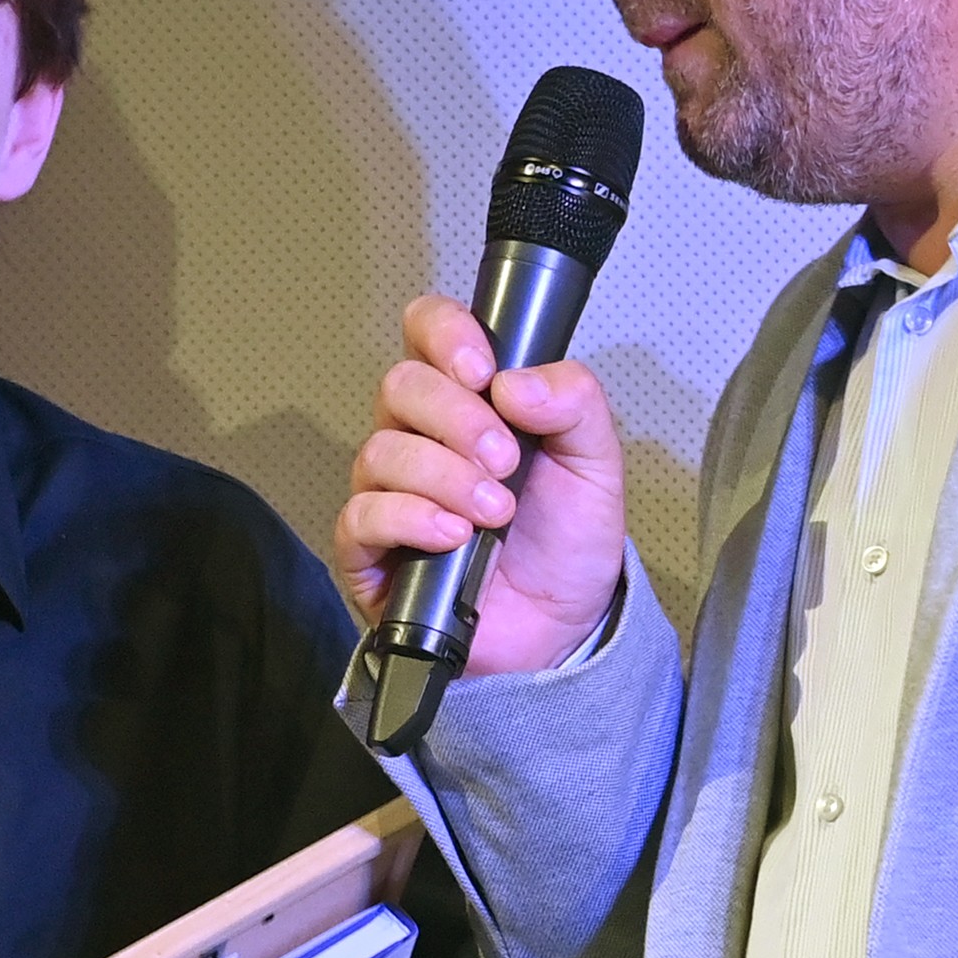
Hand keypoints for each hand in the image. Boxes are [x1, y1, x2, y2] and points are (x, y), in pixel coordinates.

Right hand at [330, 293, 628, 676]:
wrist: (562, 628)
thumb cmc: (567, 542)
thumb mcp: (596, 463)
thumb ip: (575, 404)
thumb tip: (516, 382)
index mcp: (468, 399)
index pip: (428, 329)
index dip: (446, 334)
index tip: (483, 370)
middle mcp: (419, 436)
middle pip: (400, 386)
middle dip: (457, 419)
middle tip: (506, 462)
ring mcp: (388, 492)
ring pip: (380, 451)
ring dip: (444, 477)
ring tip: (494, 513)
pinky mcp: (368, 551)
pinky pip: (361, 516)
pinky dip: (410, 519)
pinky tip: (453, 537)